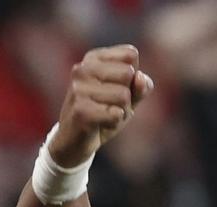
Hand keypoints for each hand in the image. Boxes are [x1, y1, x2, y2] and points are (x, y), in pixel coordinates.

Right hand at [51, 44, 154, 167]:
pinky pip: (116, 113)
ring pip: (124, 95)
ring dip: (122, 111)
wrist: (75, 141)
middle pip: (128, 73)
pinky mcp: (81, 110)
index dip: (133, 76)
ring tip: (105, 115)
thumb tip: (141, 77)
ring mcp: (79, 89)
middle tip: (112, 105)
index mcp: (94, 58)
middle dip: (128, 95)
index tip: (118, 88)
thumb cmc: (104, 114)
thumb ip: (140, 87)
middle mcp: (83, 69)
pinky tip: (101, 124)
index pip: (130, 54)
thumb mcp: (129, 99)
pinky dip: (115, 123)